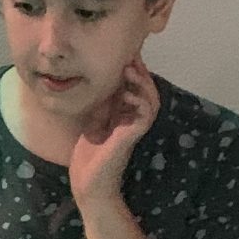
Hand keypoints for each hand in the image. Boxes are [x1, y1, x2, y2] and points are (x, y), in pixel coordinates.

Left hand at [68, 56, 159, 203]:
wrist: (88, 184)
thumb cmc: (89, 158)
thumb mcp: (92, 122)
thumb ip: (101, 104)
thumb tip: (102, 80)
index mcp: (124, 116)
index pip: (134, 88)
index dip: (134, 71)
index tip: (126, 54)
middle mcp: (132, 121)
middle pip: (147, 91)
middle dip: (141, 72)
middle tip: (131, 56)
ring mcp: (134, 129)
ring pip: (151, 101)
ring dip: (143, 84)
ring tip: (130, 70)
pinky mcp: (131, 137)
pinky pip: (144, 116)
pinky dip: (138, 102)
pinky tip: (126, 94)